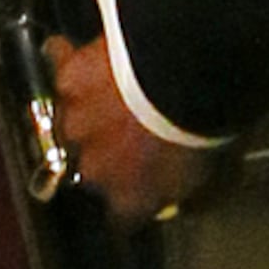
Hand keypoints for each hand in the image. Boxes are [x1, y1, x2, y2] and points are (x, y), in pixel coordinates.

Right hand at [45, 29, 221, 219]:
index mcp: (129, 199)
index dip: (134, 197)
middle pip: (95, 167)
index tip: (144, 184)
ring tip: (112, 88)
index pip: (123, 215)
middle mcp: (95, 168)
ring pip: (73, 122)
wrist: (181, 76)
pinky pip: (61, 67)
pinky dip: (68, 61)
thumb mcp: (207, 176)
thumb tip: (183, 199)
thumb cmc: (198, 130)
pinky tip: (80, 53)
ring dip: (90, 110)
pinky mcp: (69, 80)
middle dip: (108, 151)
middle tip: (133, 127)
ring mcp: (76, 124)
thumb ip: (185, 193)